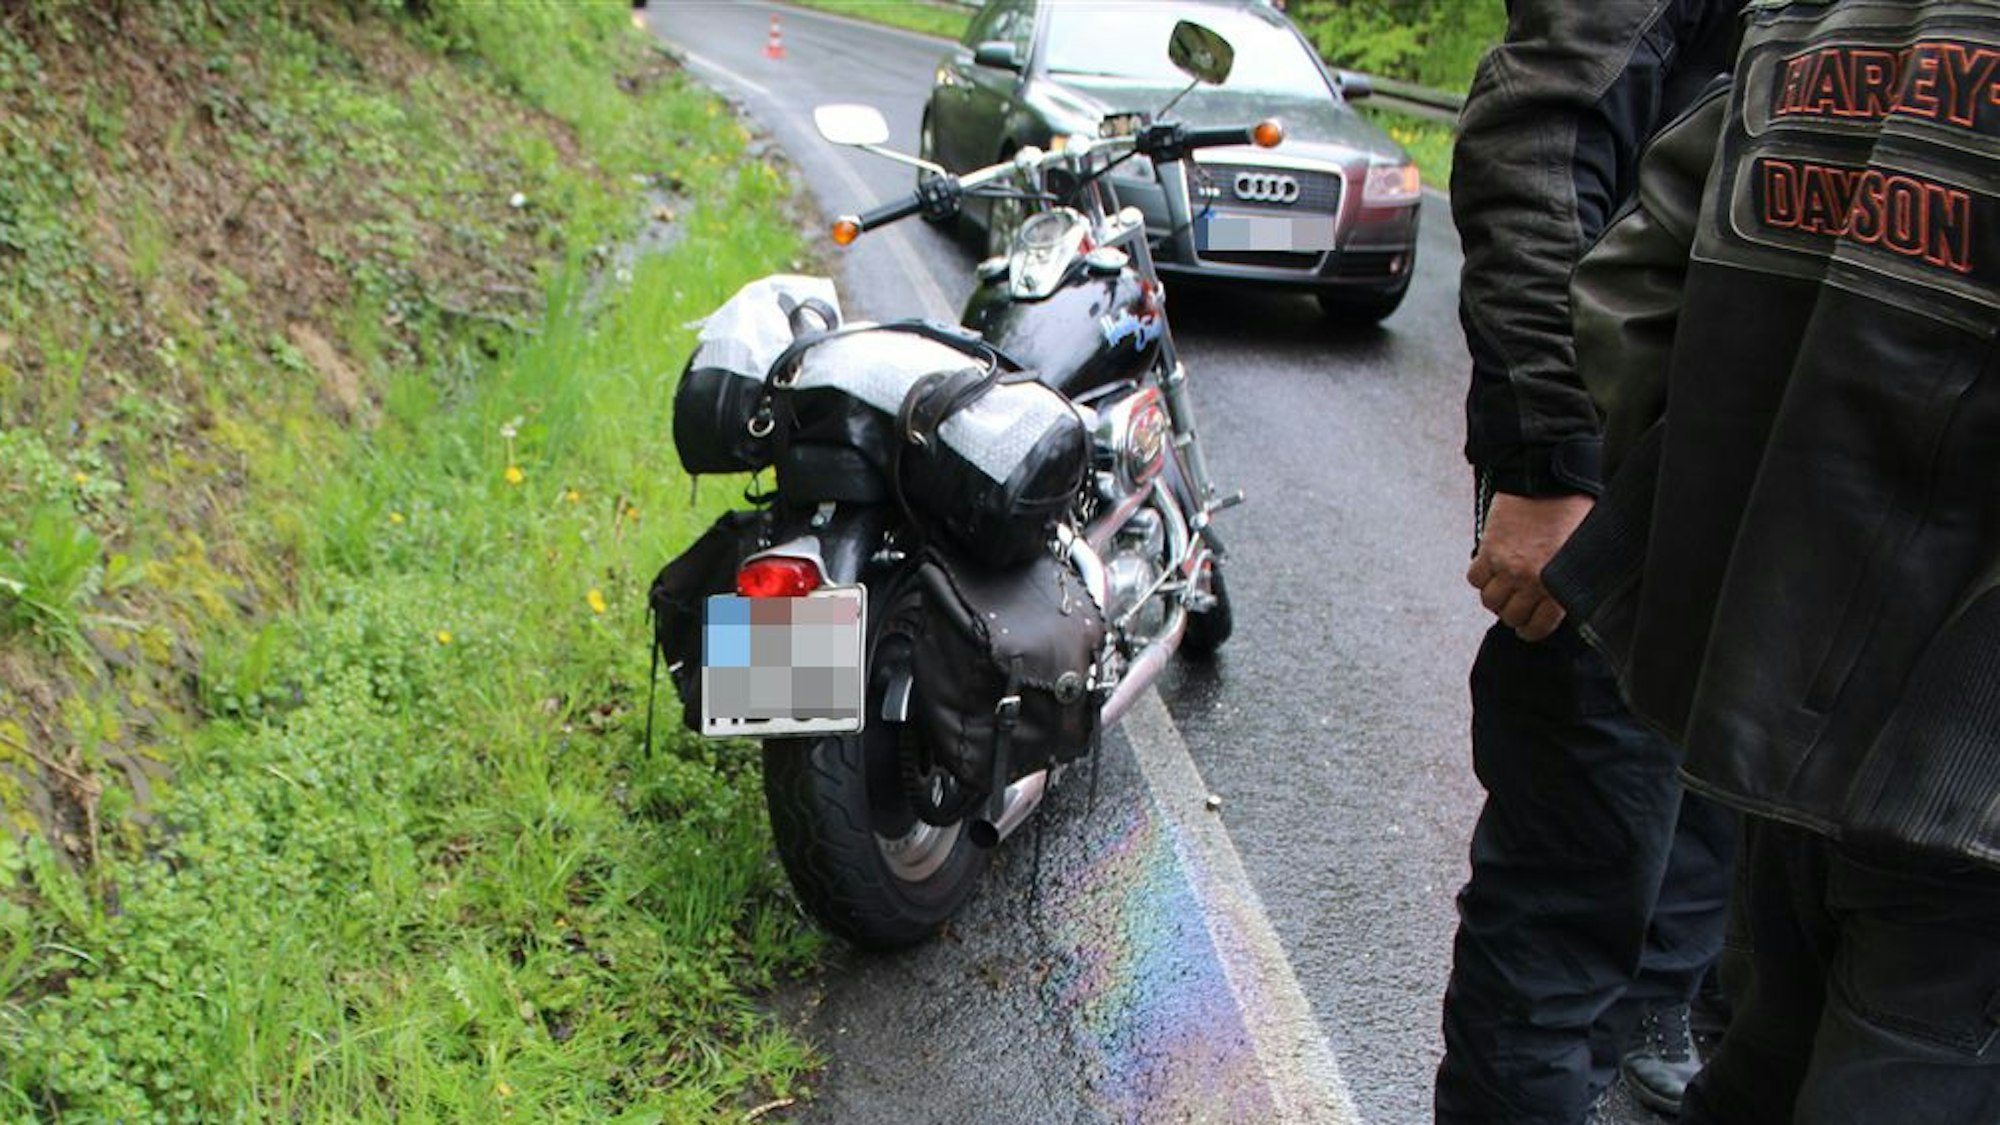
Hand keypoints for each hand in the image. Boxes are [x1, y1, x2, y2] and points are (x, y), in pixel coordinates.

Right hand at [1465, 492, 1593, 641]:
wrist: (1548, 480)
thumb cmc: (1574, 512)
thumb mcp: (1583, 553)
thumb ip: (1571, 581)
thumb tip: (1562, 601)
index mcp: (1557, 586)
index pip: (1537, 627)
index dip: (1531, 631)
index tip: (1527, 629)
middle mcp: (1530, 581)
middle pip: (1510, 616)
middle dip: (1513, 614)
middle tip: (1517, 604)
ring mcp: (1506, 566)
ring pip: (1489, 601)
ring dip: (1495, 597)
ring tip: (1502, 587)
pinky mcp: (1489, 550)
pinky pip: (1475, 578)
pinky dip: (1480, 577)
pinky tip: (1491, 568)